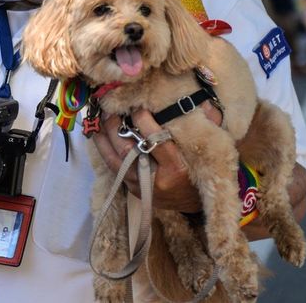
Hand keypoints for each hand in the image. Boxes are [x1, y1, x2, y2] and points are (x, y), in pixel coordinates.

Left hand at [90, 101, 222, 211]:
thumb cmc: (201, 169)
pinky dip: (103, 148)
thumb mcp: (208, 149)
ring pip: (115, 159)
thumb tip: (204, 101)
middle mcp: (156, 180)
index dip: (144, 121)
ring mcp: (141, 186)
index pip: (156, 141)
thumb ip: (206, 125)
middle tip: (111, 106)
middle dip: (116, 126)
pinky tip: (97, 132)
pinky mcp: (132, 189)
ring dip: (104, 136)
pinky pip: (113, 166)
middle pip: (129, 150)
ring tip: (98, 115)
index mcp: (176, 168)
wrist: (195, 203)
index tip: (138, 104)